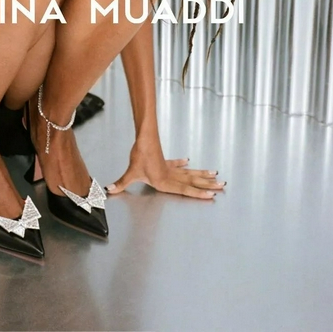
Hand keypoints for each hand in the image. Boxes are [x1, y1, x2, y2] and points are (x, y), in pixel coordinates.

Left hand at [105, 140, 225, 199]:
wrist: (144, 137)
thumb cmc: (140, 154)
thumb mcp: (131, 171)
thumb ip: (121, 183)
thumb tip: (109, 190)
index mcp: (165, 181)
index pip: (186, 189)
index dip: (199, 193)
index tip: (212, 195)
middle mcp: (171, 175)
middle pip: (193, 181)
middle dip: (209, 184)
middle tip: (223, 185)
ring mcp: (170, 168)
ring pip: (190, 173)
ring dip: (202, 175)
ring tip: (215, 175)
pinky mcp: (165, 161)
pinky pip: (177, 165)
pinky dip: (182, 164)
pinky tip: (188, 161)